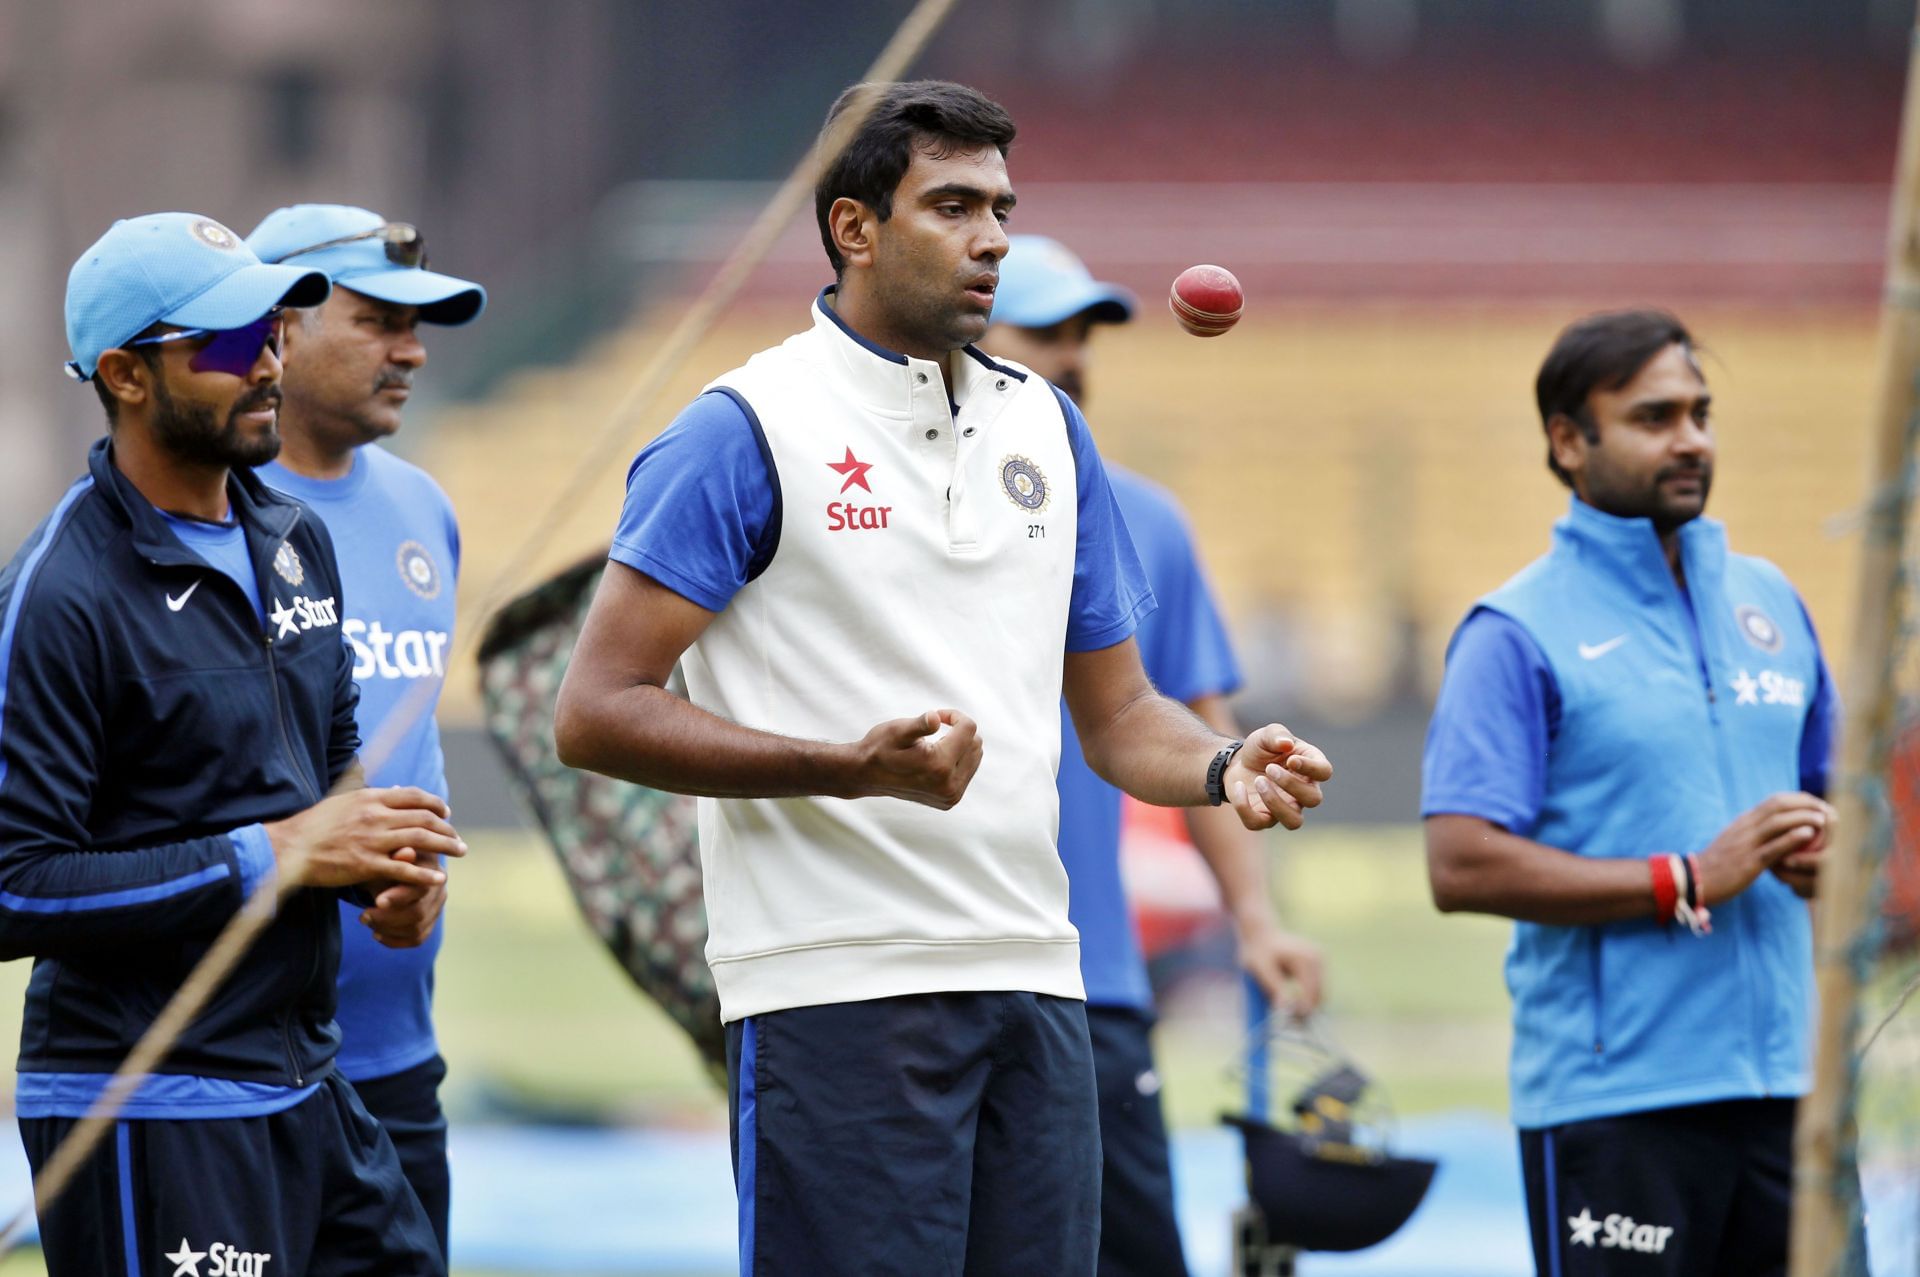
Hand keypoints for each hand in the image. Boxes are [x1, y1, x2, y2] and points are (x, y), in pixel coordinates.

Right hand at [263, 786, 465, 890]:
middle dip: (447, 828)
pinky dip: (425, 874)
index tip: (446, 813)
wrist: (290, 847)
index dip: (435, 804)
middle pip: (423, 818)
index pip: (414, 796)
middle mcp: (375, 816)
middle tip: (458, 839)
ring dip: (445, 846)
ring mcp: (372, 840)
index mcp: (370, 798)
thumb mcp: (343, 801)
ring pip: (420, 840)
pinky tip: (438, 878)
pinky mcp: (366, 865)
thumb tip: (393, 790)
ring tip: (459, 852)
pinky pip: (404, 870)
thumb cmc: (314, 825)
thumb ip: (370, 797)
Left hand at [359, 849, 447, 947]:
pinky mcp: (430, 923)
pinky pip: (416, 939)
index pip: (420, 889)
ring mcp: (436, 908)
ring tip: (366, 920)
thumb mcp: (387, 855)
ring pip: (416, 929)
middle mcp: (439, 889)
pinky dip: (394, 940)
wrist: (391, 868)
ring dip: (387, 928)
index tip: (377, 902)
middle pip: (418, 913)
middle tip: (363, 916)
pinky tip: (376, 933)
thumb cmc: (386, 859)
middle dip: (387, 918)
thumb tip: (407, 852)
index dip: (399, 897)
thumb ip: (396, 857)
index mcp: (432, 869)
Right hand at [849, 709, 982, 809]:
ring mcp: (950, 796)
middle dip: (959, 730)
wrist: (866, 775)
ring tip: (934, 744)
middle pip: (975, 743)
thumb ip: (919, 725)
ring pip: (975, 757)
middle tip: (934, 728)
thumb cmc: (880, 747)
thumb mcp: (897, 730)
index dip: (954, 716)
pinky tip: (936, 758)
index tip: (937, 715)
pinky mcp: (949, 800)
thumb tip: (935, 718)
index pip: (969, 729)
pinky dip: (957, 759)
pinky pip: (968, 771)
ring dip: (960, 744)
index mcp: (939, 766)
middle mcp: (949, 786)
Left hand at [1223, 725, 1330, 830]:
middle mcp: (1303, 791)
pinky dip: (1244, 807)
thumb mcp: (1266, 735)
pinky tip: (1238, 787)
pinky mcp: (1264, 818)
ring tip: (1258, 781)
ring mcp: (1286, 807)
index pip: (1324, 772)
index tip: (1291, 759)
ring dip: (1275, 802)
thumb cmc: (1261, 749)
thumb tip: (1286, 744)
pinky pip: (1258, 823)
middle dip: (1290, 784)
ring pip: (1294, 822)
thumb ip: (1277, 734)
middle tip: (1269, 768)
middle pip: (1313, 799)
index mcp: (1310, 767)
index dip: (1311, 767)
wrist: (1238, 763)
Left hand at [1238, 920, 1324, 1016]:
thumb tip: (1285, 1008)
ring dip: (1308, 1003)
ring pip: (1320, 992)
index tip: (1293, 1024)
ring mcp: (1320, 958)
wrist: (1260, 934)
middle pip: (1318, 993)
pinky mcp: (1319, 962)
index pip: (1310, 991)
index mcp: (1304, 957)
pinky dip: (1308, 995)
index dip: (1303, 1009)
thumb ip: (1274, 988)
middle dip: (1307, 1009)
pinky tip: (1295, 1000)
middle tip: (1293, 1024)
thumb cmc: (1258, 952)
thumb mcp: (1261, 970)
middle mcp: (1317, 956)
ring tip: (1293, 1014)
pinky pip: (1316, 986)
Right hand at [1694, 792, 1831, 905]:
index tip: (1817, 805)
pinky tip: (1809, 835)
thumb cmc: (1718, 864)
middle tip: (1828, 810)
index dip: (1799, 799)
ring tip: (1825, 820)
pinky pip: (1773, 847)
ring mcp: (1746, 843)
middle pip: (1778, 805)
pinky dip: (1792, 838)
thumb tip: (1776, 832)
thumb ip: (1754, 834)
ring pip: (1777, 822)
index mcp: (1744, 821)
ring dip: (1804, 817)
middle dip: (1806, 804)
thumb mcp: (1736, 842)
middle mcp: (1746, 827)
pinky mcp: (1748, 862)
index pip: (1774, 801)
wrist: (1695, 879)